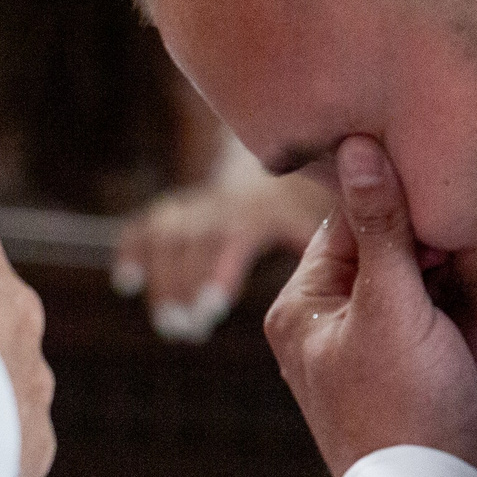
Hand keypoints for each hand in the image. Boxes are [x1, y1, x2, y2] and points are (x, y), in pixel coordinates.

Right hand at [113, 171, 332, 343]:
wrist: (285, 148)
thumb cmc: (313, 203)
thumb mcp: (321, 217)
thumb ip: (331, 237)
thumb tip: (349, 255)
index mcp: (258, 209)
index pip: (231, 237)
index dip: (218, 271)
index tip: (212, 307)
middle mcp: (223, 204)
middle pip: (190, 241)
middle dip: (182, 284)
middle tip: (183, 328)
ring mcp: (200, 205)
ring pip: (167, 235)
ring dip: (162, 278)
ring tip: (171, 326)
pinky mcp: (184, 210)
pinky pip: (149, 225)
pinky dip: (133, 249)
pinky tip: (127, 283)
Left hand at [264, 137, 476, 476]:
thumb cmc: (401, 407)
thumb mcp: (391, 305)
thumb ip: (381, 226)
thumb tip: (357, 147)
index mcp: (304, 306)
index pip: (346, 224)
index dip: (394, 200)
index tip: (439, 177)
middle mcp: (333, 326)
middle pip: (386, 252)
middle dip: (432, 238)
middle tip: (475, 217)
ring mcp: (378, 352)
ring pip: (421, 286)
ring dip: (458, 272)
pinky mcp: (420, 374)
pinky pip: (445, 321)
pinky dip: (471, 307)